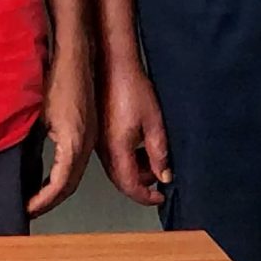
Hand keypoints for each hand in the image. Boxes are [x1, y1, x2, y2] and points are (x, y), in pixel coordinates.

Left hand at [27, 49, 95, 216]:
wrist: (76, 59)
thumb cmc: (55, 80)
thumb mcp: (36, 114)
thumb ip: (29, 141)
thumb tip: (13, 163)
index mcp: (74, 144)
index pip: (59, 185)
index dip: (42, 201)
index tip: (26, 209)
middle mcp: (85, 145)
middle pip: (69, 186)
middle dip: (49, 202)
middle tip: (29, 210)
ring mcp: (89, 140)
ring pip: (74, 176)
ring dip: (55, 192)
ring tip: (35, 200)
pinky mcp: (87, 133)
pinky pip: (75, 163)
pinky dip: (61, 177)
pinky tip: (46, 178)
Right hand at [98, 64, 170, 208]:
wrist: (111, 64)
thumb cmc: (131, 88)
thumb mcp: (154, 124)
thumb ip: (159, 154)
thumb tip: (163, 175)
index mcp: (116, 149)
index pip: (130, 185)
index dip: (146, 196)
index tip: (160, 197)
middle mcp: (102, 148)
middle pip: (121, 180)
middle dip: (142, 184)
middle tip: (161, 176)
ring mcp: (97, 140)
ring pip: (116, 168)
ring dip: (135, 170)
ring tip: (152, 158)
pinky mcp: (97, 131)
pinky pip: (112, 155)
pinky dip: (127, 158)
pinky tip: (139, 144)